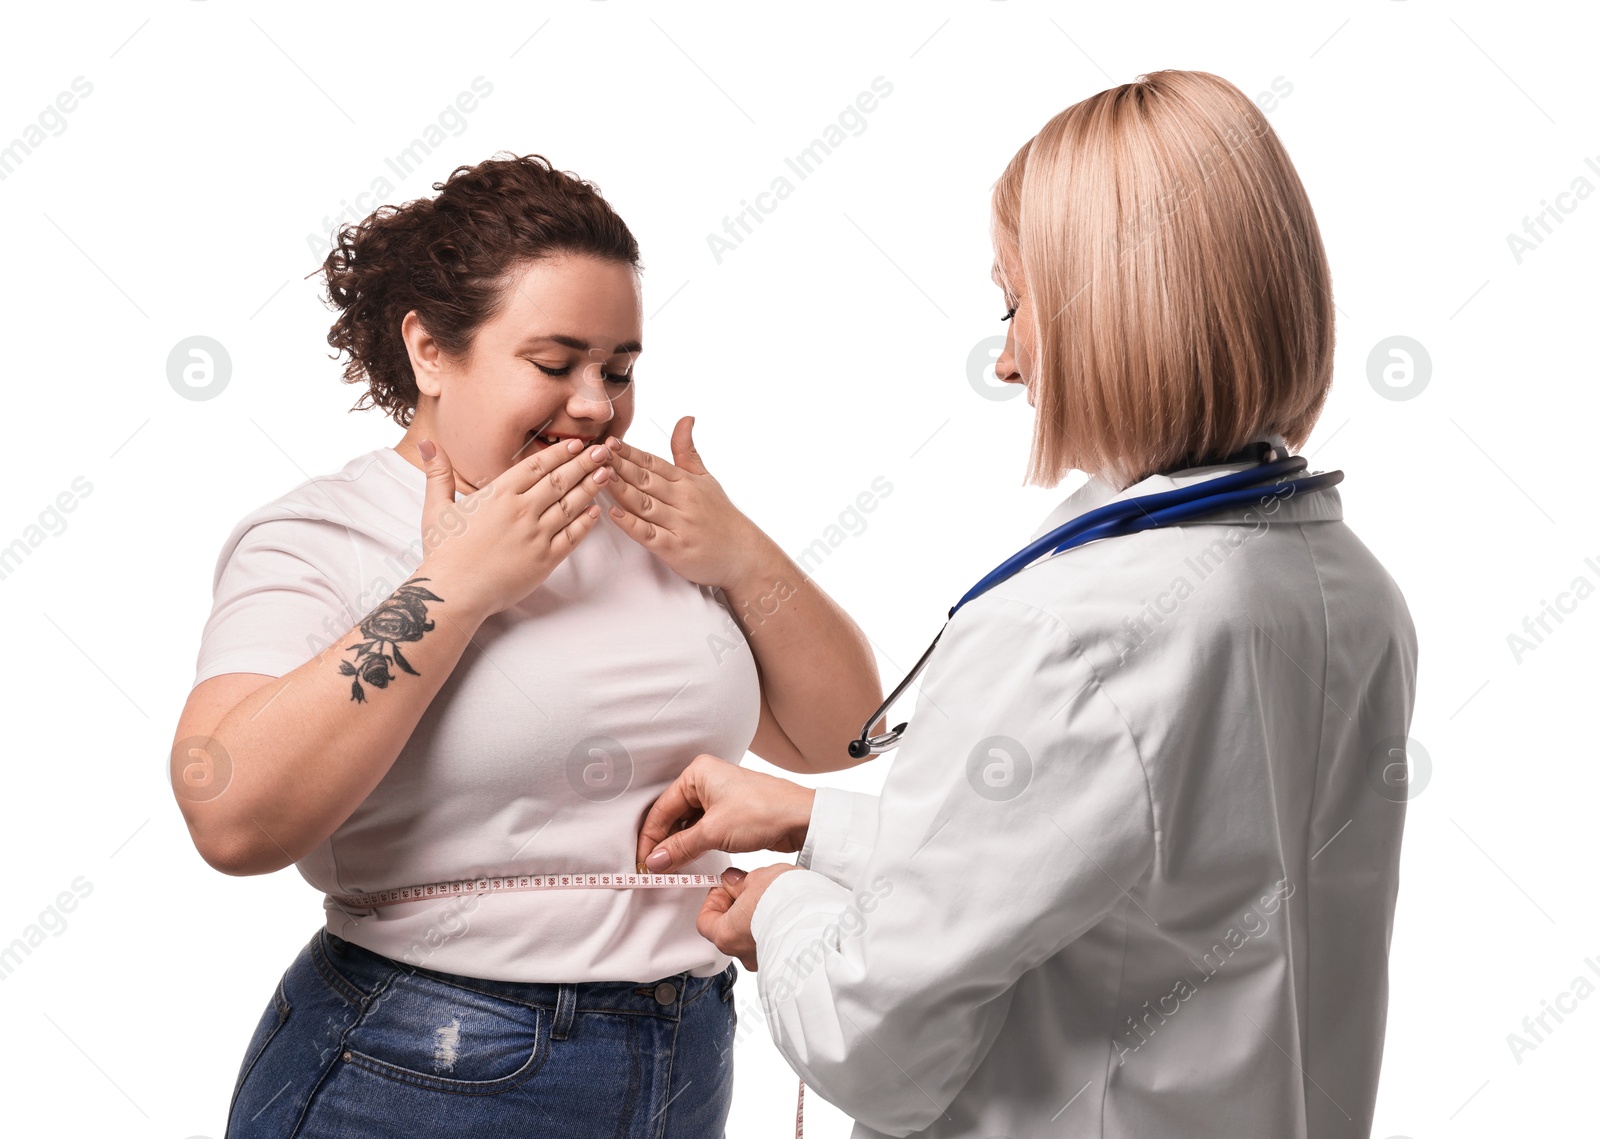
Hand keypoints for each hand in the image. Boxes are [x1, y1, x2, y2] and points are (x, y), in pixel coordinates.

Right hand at [415, 436, 614, 617]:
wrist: (454, 592)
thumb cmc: (443, 553)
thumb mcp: (436, 508)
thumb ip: (437, 474)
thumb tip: (427, 442)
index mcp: (499, 494)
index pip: (537, 466)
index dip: (559, 453)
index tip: (576, 444)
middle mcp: (522, 511)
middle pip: (560, 481)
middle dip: (583, 464)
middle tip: (603, 452)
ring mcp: (537, 535)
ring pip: (570, 505)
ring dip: (590, 488)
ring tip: (606, 474)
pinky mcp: (546, 560)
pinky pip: (572, 537)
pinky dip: (586, 523)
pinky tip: (596, 512)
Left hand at [604, 416, 774, 587]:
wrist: (744, 555)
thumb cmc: (721, 517)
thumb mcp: (706, 479)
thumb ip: (687, 451)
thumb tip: (685, 418)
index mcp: (686, 481)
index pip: (653, 463)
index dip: (629, 452)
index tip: (609, 442)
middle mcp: (683, 499)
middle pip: (645, 479)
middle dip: (618, 465)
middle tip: (594, 453)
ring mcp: (679, 524)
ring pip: (644, 503)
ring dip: (620, 489)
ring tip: (598, 476)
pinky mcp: (676, 548)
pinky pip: (649, 534)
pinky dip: (631, 524)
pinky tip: (614, 513)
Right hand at [636, 753, 814, 871]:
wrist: (802, 818)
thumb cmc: (764, 811)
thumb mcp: (714, 831)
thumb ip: (680, 847)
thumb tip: (655, 861)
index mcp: (697, 773)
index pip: (662, 808)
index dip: (651, 838)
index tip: (643, 862)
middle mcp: (706, 780)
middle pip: (673, 815)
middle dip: (664, 843)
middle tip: (655, 869)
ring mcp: (718, 796)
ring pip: (687, 824)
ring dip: (679, 845)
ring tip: (670, 868)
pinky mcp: (730, 812)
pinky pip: (703, 829)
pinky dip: (694, 844)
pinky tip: (689, 859)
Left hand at [699, 863, 802, 969]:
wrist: (819, 918)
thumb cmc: (784, 900)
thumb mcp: (756, 879)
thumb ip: (739, 882)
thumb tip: (732, 881)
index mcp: (726, 935)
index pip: (705, 921)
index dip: (714, 900)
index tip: (727, 886)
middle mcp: (742, 953)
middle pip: (729, 929)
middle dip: (738, 907)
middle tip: (751, 888)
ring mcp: (763, 960)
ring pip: (751, 937)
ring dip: (757, 918)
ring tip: (773, 899)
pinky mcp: (783, 960)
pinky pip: (771, 943)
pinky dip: (773, 928)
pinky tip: (785, 912)